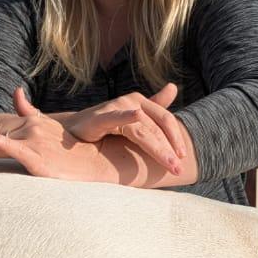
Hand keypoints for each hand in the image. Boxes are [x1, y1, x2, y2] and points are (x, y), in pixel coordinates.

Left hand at [0, 89, 111, 181]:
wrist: (93, 159)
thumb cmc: (70, 146)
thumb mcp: (47, 123)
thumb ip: (28, 109)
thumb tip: (15, 91)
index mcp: (29, 123)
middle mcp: (29, 130)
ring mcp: (33, 142)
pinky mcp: (37, 157)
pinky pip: (16, 148)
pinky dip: (3, 141)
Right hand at [63, 84, 186, 174]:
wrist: (74, 131)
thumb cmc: (105, 127)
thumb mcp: (133, 121)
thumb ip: (154, 107)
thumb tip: (173, 87)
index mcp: (141, 102)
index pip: (166, 120)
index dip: (176, 138)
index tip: (183, 158)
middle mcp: (131, 101)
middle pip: (157, 128)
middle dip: (170, 150)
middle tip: (178, 170)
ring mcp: (117, 107)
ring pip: (143, 130)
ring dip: (158, 148)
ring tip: (169, 163)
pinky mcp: (101, 116)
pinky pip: (117, 117)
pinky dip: (126, 115)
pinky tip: (136, 115)